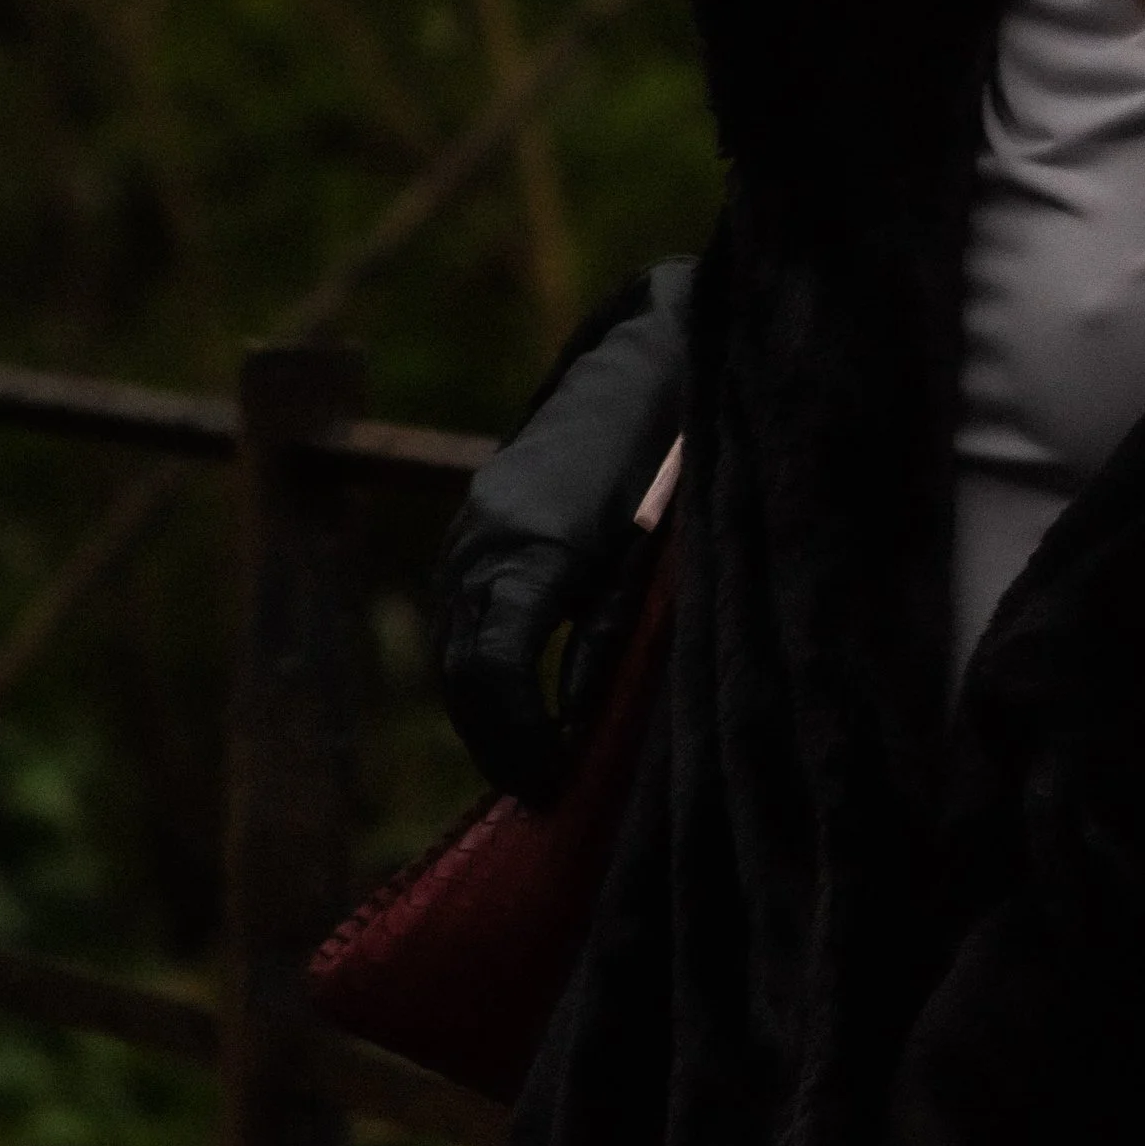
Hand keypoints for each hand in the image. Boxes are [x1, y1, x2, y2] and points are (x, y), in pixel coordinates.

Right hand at [428, 257, 692, 798]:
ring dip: (492, 717)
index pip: (493, 672)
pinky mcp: (478, 532)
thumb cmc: (689, 444)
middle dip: (502, 746)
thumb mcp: (669, 547)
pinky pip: (466, 624)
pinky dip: (492, 678)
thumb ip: (624, 629)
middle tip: (555, 798)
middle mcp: (483, 539)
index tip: (558, 787)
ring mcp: (471, 533)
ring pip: (455, 653)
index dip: (521, 744)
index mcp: (534, 542)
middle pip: (461, 676)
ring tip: (550, 768)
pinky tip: (541, 711)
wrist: (659, 347)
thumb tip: (584, 719)